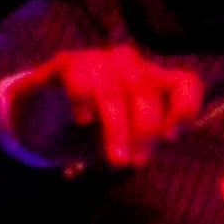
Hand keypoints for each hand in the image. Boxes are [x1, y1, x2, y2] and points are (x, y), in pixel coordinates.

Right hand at [0, 44, 203, 168]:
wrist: (38, 122)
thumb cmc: (91, 133)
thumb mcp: (123, 143)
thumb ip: (145, 139)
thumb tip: (165, 138)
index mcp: (152, 82)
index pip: (185, 83)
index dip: (185, 108)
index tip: (171, 138)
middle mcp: (130, 66)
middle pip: (146, 91)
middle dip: (144, 131)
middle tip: (136, 163)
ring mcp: (97, 60)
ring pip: (114, 89)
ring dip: (117, 127)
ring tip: (115, 159)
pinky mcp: (64, 63)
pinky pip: (78, 75)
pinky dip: (83, 99)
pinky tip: (84, 120)